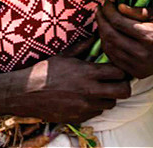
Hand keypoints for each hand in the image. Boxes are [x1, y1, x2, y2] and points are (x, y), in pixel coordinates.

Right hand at [9, 38, 131, 123]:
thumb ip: (84, 46)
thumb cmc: (46, 72)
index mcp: (88, 73)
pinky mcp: (80, 117)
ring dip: (109, 97)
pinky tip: (86, 98)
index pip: (120, 73)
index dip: (121, 71)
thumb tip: (96, 36)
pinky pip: (97, 112)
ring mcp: (86, 106)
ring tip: (99, 90)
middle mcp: (90, 91)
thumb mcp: (65, 55)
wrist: (28, 93)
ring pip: (111, 103)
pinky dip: (96, 106)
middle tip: (116, 82)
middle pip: (123, 91)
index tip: (117, 69)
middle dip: (123, 85)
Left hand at [96, 1, 152, 79]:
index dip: (108, 11)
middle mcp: (141, 53)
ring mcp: (137, 65)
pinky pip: (113, 58)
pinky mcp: (134, 73)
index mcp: (148, 36)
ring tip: (102, 21)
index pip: (118, 22)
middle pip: (110, 35)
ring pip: (109, 48)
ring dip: (102, 33)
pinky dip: (107, 46)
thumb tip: (118, 7)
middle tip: (99, 10)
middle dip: (101, 20)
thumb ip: (138, 11)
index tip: (106, 3)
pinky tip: (108, 36)